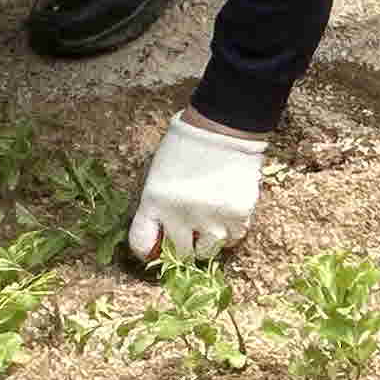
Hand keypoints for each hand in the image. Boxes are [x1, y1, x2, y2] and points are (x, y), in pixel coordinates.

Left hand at [131, 109, 266, 265]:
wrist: (223, 126)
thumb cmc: (187, 145)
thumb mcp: (158, 174)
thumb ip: (158, 205)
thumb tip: (162, 236)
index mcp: (154, 201)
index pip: (141, 243)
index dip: (148, 251)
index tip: (156, 250)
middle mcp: (179, 215)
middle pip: (179, 253)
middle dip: (183, 246)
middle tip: (190, 236)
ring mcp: (211, 217)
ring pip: (208, 251)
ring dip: (208, 242)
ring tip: (211, 223)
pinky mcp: (238, 214)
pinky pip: (234, 238)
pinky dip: (231, 232)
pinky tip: (228, 216)